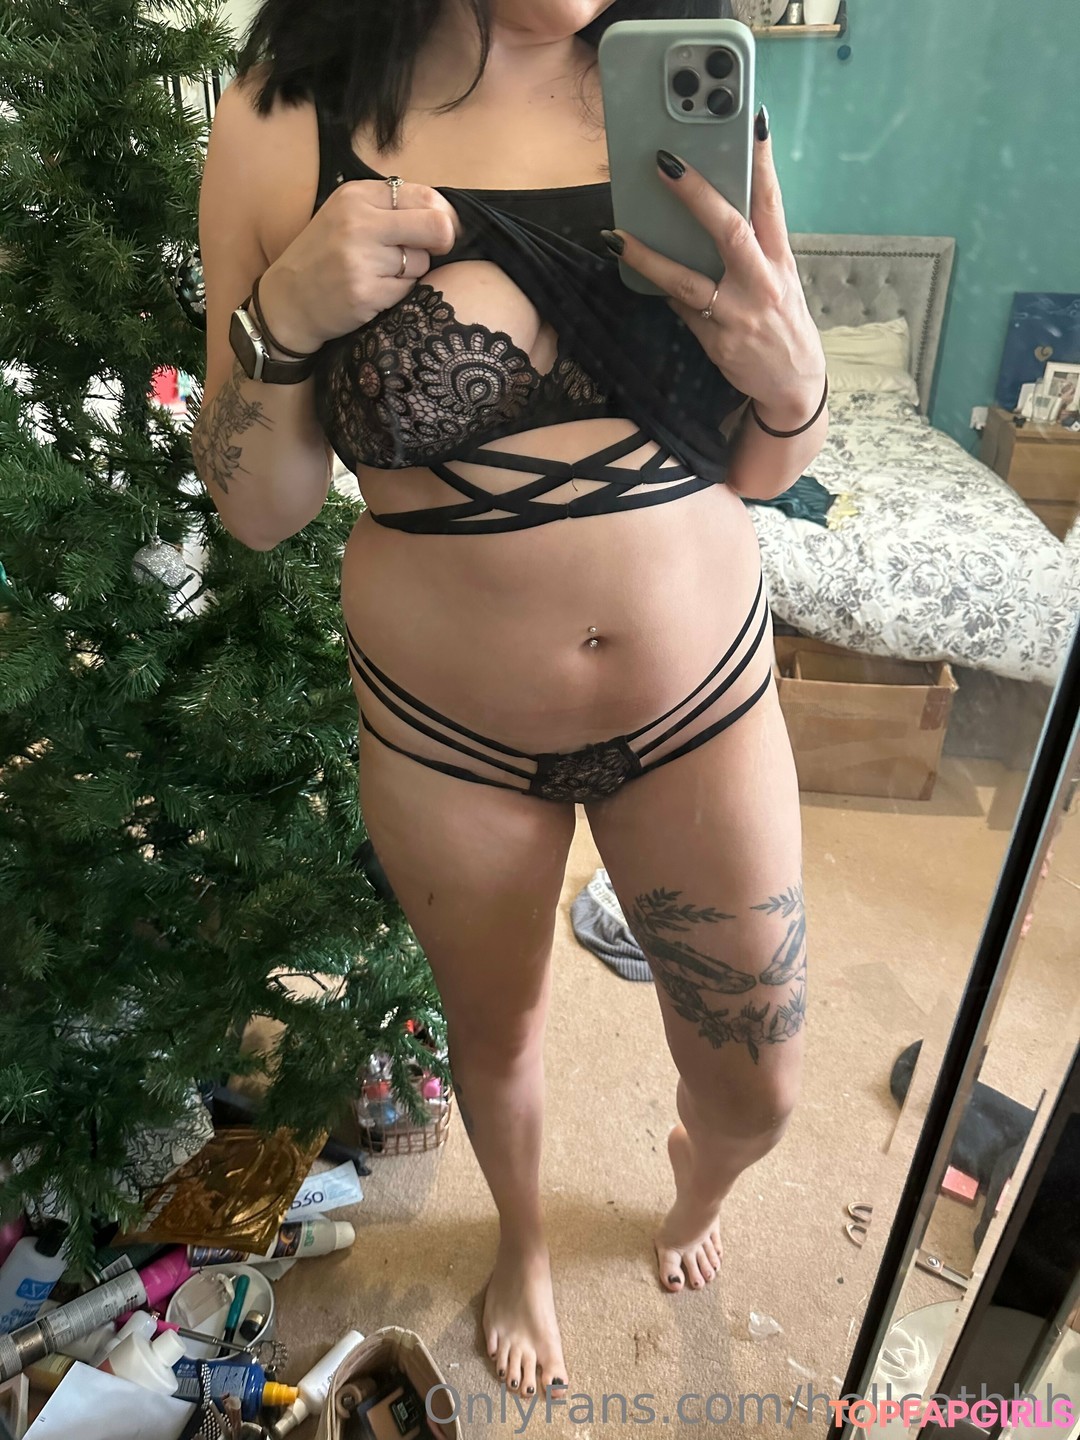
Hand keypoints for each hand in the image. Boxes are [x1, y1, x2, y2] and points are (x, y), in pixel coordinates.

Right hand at [258, 179, 460, 354]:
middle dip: (441, 244)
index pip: (427, 197)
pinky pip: (407, 290)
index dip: (445, 218)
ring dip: (411, 272)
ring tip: (381, 274)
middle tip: (425, 254)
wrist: (287, 299)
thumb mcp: (348, 216)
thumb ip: (391, 209)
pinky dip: (398, 293)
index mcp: (358, 196)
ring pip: (421, 262)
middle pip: (435, 227)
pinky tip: (374, 291)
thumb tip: (446, 216)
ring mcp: (360, 258)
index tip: (442, 233)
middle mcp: (358, 222)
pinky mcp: (364, 292)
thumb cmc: (325, 256)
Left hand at [602, 110, 825, 428]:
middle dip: (697, 194)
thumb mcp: (779, 279)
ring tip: (617, 235)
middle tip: (665, 163)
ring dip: (649, 256)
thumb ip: (751, 249)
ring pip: (687, 280)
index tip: (754, 122)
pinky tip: (638, 273)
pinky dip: (661, 291)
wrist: (792, 384)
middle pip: (730, 230)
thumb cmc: (780, 322)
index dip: (763, 162)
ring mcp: (738, 313)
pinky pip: (680, 310)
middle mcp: (762, 282)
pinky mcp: (718, 341)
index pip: (772, 202)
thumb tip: (706, 214)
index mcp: (780, 259)